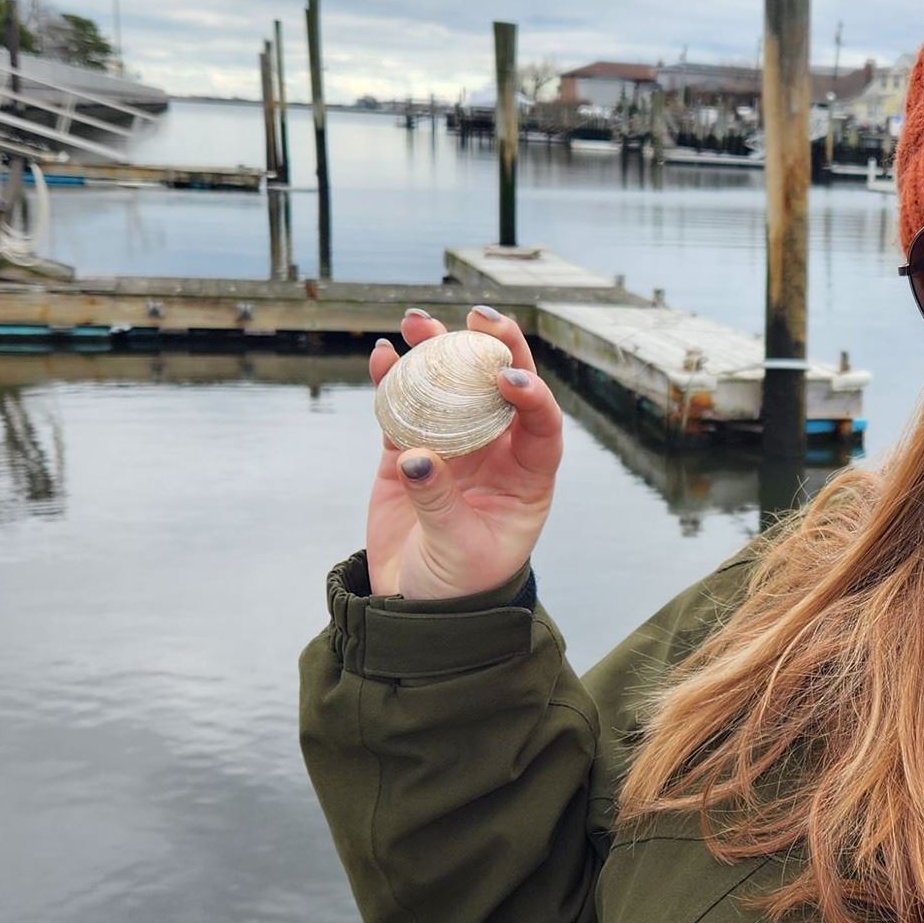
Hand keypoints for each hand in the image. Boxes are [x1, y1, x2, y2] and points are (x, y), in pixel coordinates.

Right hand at [364, 305, 563, 599]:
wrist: (415, 606)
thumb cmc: (458, 586)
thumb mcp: (458, 550)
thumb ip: (440, 504)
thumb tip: (416, 458)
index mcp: (527, 479)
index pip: (541, 426)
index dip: (532, 396)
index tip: (506, 378)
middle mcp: (496, 454)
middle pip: (501, 389)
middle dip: (493, 348)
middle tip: (476, 315)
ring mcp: (452, 448)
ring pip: (450, 389)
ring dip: (437, 352)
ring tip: (417, 322)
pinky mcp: (407, 452)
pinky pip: (402, 407)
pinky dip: (392, 379)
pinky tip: (382, 354)